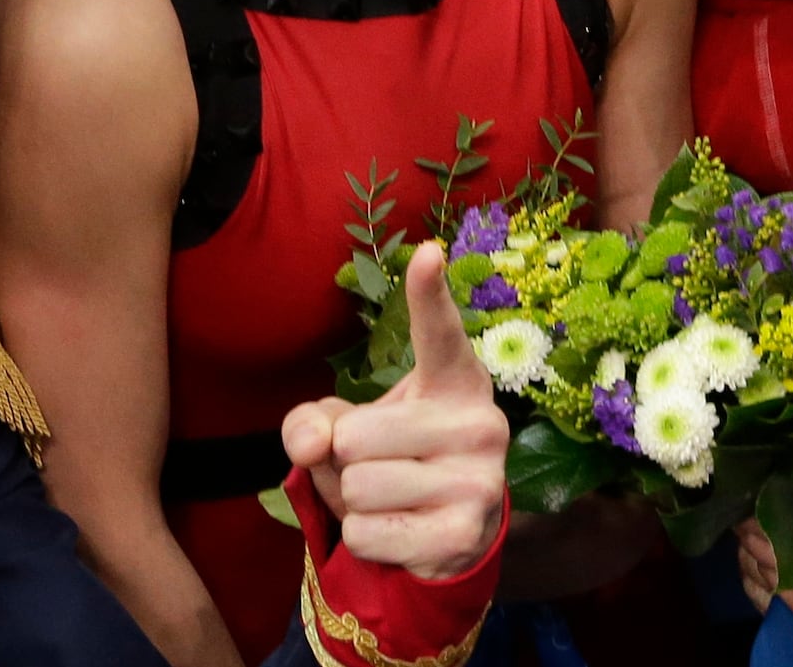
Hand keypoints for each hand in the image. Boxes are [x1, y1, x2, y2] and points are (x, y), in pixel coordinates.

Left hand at [279, 246, 507, 583]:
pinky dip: (365, 539)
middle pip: (354, 439)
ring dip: (355, 505)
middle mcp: (481, 423)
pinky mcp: (463, 534)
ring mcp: (480, 480)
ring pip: (358, 488)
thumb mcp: (348, 429)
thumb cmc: (393, 460)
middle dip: (346, 463)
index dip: (428, 294)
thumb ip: (311, 422)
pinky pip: (367, 533)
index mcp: (456, 380)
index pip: (438, 332)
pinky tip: (401, 534)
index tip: (428, 253)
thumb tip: (311, 444)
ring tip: (392, 502)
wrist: (447, 532)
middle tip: (381, 469)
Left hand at [734, 461, 792, 620]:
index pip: (750, 507)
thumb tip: (786, 436)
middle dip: (748, 522)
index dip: (744, 495)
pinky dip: (767, 581)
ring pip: (758, 570)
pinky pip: (775, 599)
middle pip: (749, 539)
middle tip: (753, 509)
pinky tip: (771, 566)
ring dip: (754, 551)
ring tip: (762, 536)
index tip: (747, 486)